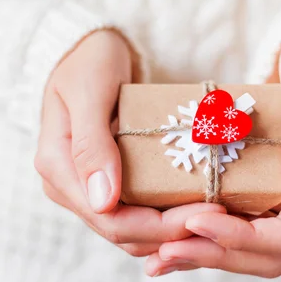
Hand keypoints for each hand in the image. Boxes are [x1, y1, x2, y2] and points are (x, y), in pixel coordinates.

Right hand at [34, 29, 224, 257]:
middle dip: (173, 232)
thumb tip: (102, 201)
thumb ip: (90, 143)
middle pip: (123, 231)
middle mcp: (70, 186)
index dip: (159, 227)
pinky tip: (198, 205)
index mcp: (58, 168)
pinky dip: (167, 215)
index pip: (109, 220)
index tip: (205, 214)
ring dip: (173, 229)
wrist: (89, 50)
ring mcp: (87, 186)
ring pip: (132, 229)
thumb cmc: (89, 61)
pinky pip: (138, 211)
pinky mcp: (107, 181)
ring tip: (217, 216)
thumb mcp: (89, 91)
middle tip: (222, 218)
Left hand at [145, 38, 280, 276]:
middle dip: (214, 254)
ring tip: (157, 259)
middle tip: (165, 253)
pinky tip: (170, 235)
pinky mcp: (261, 183)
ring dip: (204, 253)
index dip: (242, 239)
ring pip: (246, 244)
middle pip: (264, 253)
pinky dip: (203, 232)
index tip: (196, 222)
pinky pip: (234, 220)